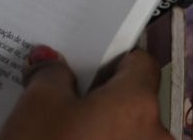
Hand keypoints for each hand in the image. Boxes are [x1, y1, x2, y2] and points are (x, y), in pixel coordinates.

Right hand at [0, 46, 170, 139]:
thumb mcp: (37, 104)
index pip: (140, 64)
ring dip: (101, 136)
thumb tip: (54, 66)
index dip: (113, 60)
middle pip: (135, 106)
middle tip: (63, 103)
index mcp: (138, 104)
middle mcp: (156, 138)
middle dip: (102, 104)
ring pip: (126, 139)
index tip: (88, 66)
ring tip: (59, 138)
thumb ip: (52, 74)